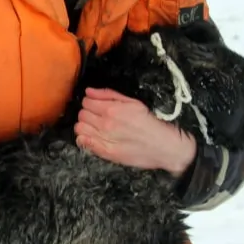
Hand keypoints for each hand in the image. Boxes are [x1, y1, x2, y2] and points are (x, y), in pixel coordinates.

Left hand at [74, 87, 196, 176]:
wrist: (163, 145)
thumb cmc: (150, 123)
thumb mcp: (133, 102)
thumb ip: (109, 95)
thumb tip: (89, 91)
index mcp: (112, 109)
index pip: (86, 102)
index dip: (90, 103)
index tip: (96, 106)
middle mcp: (105, 123)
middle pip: (81, 114)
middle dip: (87, 114)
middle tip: (97, 117)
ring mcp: (104, 138)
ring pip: (79, 128)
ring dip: (85, 126)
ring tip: (95, 128)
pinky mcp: (105, 152)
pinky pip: (83, 143)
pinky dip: (83, 139)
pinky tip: (92, 138)